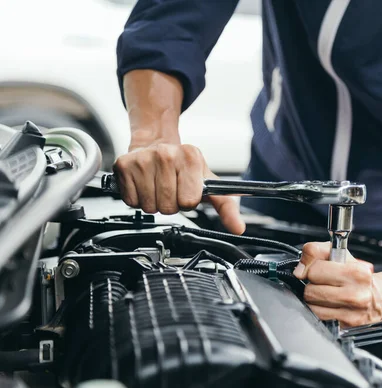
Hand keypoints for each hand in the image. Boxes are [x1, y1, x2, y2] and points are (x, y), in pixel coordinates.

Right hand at [113, 141, 245, 233]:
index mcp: (191, 156)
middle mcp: (166, 154)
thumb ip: (226, 207)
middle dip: (170, 204)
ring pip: (149, 206)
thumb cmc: (184, 168)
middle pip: (168, 206)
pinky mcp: (124, 164)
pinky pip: (132, 201)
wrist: (155, 146)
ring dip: (154, 202)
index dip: (187, 201)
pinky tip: (143, 185)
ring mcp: (143, 158)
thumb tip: (238, 228)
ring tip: (157, 187)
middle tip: (170, 189)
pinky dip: (137, 199)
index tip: (186, 190)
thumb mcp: (209, 183)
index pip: (189, 201)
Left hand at [293, 242, 381, 327]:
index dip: (312, 269)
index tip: (319, 270)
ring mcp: (352, 315)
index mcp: (357, 273)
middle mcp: (356, 295)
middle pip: (310, 291)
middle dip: (313, 286)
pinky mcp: (346, 329)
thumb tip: (299, 270)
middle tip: (324, 284)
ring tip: (327, 295)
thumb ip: (316, 252)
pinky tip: (330, 307)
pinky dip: (320, 313)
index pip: (314, 270)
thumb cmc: (359, 277)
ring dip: (315, 301)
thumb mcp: (342, 255)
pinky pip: (319, 320)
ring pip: (311, 308)